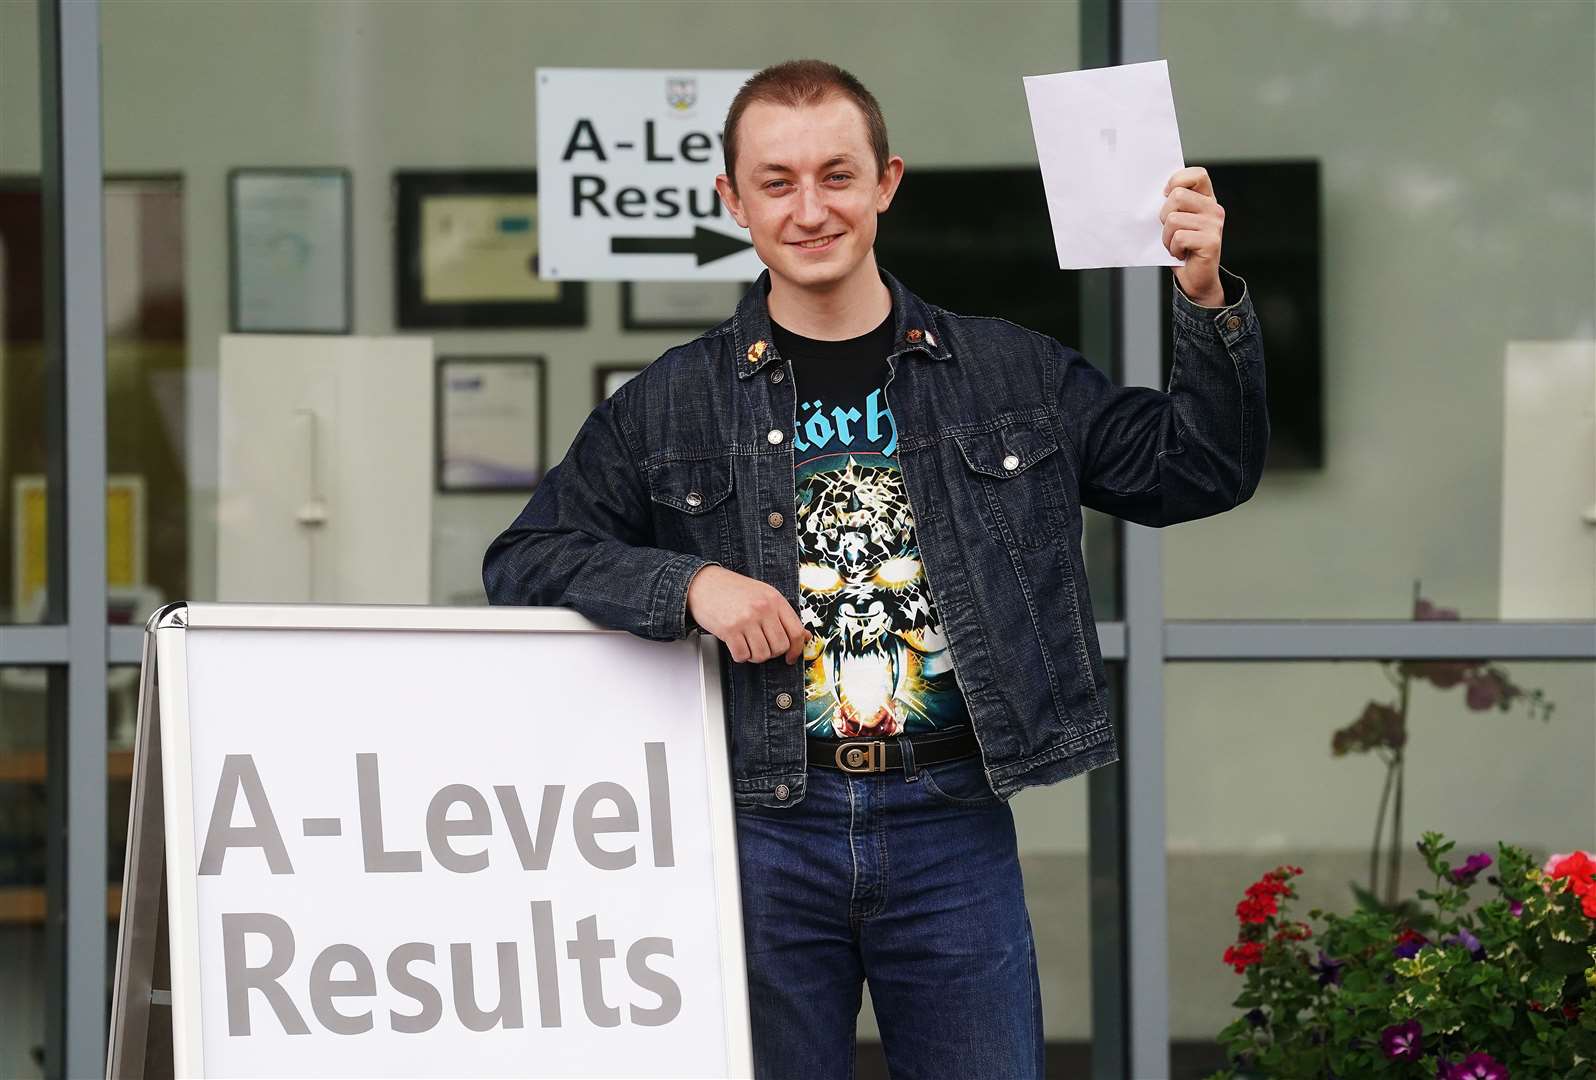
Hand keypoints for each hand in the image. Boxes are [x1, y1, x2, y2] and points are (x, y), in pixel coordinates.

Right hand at [687, 565, 809, 664]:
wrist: (703, 583)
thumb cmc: (732, 589)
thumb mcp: (763, 595)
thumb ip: (783, 615)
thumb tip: (804, 636)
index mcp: (775, 599)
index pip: (796, 632)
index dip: (796, 650)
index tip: (791, 657)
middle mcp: (763, 609)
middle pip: (779, 647)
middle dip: (771, 652)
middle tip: (762, 646)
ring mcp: (746, 619)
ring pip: (762, 655)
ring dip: (754, 655)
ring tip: (747, 644)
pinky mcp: (730, 630)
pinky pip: (742, 655)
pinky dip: (740, 655)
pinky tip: (736, 644)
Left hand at [1160, 166, 1224, 306]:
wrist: (1195, 278)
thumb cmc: (1182, 248)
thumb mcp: (1176, 221)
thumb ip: (1172, 205)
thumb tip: (1152, 193)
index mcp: (1206, 199)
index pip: (1197, 175)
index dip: (1177, 180)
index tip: (1166, 195)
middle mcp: (1213, 209)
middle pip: (1177, 196)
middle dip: (1164, 216)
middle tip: (1171, 230)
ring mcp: (1214, 225)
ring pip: (1173, 219)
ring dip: (1166, 237)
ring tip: (1176, 244)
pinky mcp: (1211, 241)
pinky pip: (1179, 237)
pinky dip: (1173, 248)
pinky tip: (1180, 253)